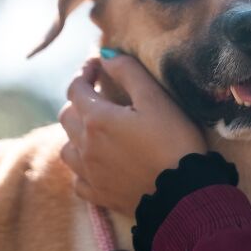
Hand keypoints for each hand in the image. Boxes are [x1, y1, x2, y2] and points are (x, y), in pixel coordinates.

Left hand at [59, 54, 206, 216]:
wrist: (183, 194)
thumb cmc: (173, 141)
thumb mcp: (156, 99)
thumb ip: (128, 72)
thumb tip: (106, 55)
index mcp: (97, 119)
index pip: (76, 89)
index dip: (84, 73)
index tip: (96, 65)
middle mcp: (85, 146)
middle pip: (66, 116)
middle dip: (78, 100)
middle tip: (98, 94)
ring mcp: (89, 174)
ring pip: (67, 148)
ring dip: (76, 134)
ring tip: (96, 130)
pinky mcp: (98, 195)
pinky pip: (78, 178)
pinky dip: (83, 166)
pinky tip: (97, 163)